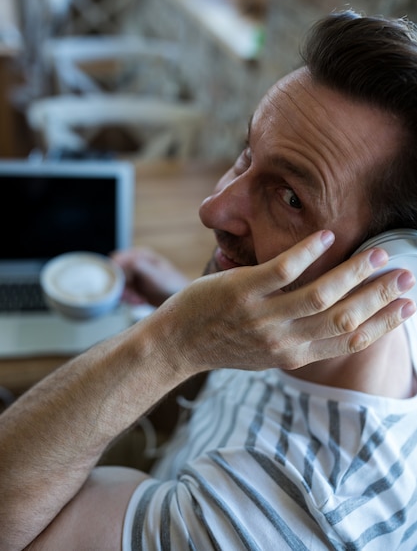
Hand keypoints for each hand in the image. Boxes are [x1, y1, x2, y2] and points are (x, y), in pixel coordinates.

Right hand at [111, 247, 190, 306]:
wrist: (180, 299)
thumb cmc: (172, 285)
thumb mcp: (155, 275)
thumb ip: (138, 266)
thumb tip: (118, 259)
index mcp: (140, 254)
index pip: (117, 259)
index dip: (116, 273)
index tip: (122, 286)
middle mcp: (134, 263)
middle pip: (116, 274)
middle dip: (122, 287)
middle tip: (133, 297)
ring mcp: (132, 275)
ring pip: (118, 285)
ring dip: (126, 295)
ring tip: (139, 301)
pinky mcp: (132, 287)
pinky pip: (122, 293)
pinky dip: (129, 299)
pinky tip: (140, 302)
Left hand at [156, 230, 415, 373]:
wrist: (176, 344)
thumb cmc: (225, 342)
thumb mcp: (268, 352)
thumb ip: (301, 338)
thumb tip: (333, 319)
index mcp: (295, 354)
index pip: (349, 341)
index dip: (383, 324)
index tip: (408, 305)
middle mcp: (284, 340)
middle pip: (344, 319)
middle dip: (380, 297)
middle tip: (406, 275)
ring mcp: (263, 316)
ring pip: (320, 296)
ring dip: (353, 273)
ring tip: (377, 253)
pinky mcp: (242, 292)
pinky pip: (282, 270)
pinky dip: (307, 252)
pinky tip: (326, 235)